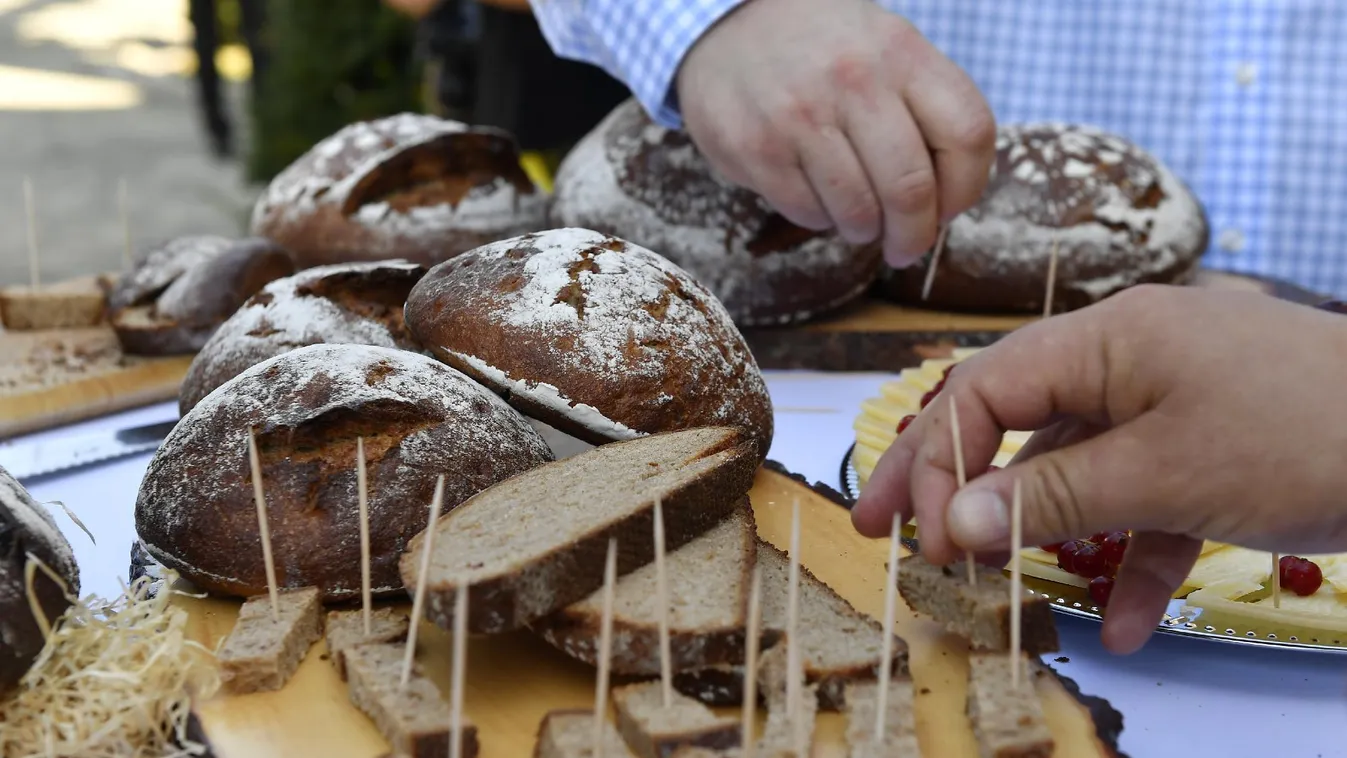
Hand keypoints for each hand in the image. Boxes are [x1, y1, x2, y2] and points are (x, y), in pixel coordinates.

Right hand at [675, 0, 995, 265]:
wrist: (726, 27)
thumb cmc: (822, 50)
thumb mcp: (885, 50)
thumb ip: (923, 110)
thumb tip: (943, 205)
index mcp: (900, 51)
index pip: (968, 134)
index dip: (967, 188)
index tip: (948, 208)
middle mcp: (853, 79)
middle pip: (912, 188)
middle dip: (915, 235)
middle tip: (906, 247)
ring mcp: (800, 115)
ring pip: (858, 212)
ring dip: (864, 231)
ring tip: (858, 223)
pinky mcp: (755, 148)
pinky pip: (807, 213)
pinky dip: (818, 218)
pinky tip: (814, 195)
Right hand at [851, 285, 1346, 652]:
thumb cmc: (1302, 432)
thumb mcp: (1164, 472)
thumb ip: (1051, 497)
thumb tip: (948, 522)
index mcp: (1106, 340)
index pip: (985, 388)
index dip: (936, 459)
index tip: (917, 532)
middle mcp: (1127, 361)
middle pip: (1015, 421)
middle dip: (952, 482)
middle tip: (887, 533)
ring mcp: (1171, 404)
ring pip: (1079, 467)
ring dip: (1042, 532)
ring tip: (994, 585)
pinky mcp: (1212, 451)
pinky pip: (1148, 501)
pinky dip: (1131, 556)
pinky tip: (1125, 623)